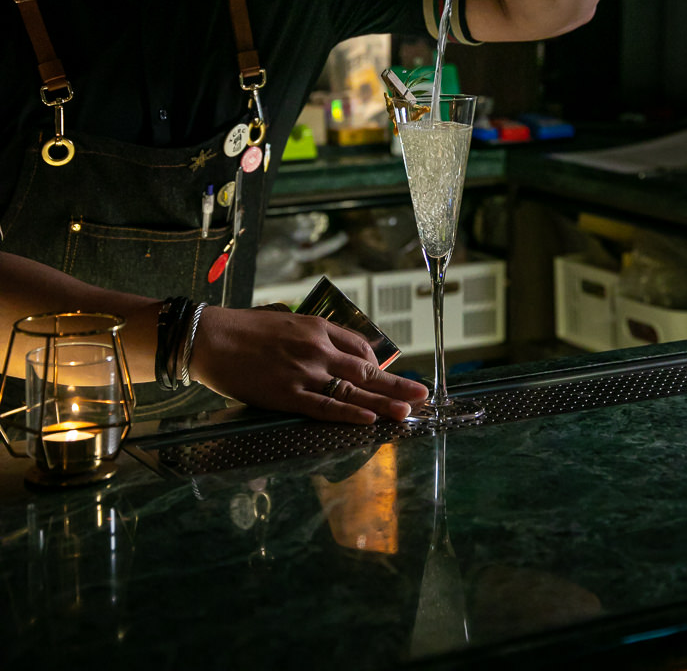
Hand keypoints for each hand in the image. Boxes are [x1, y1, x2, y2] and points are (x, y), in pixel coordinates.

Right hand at [190, 305, 428, 424]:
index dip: (378, 364)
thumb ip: (306, 333)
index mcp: (317, 327)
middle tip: (421, 393)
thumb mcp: (283, 318)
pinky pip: (326, 407)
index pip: (359, 345)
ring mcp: (305, 373)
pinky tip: (370, 420)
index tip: (389, 375)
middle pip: (365, 368)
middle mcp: (317, 348)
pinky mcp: (289, 395)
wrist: (212, 338)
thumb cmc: (243, 327)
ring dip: (383, 403)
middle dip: (396, 383)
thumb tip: (322, 342)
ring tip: (408, 412)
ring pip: (353, 390)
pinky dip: (350, 414)